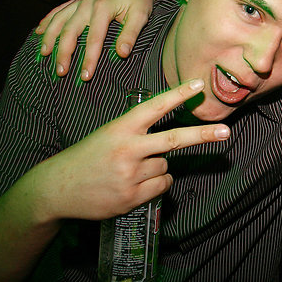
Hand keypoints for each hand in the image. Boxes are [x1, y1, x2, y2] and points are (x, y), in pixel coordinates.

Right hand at [32, 79, 228, 221]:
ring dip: (158, 167)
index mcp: (120, 128)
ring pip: (166, 165)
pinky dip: (157, 183)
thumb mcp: (108, 135)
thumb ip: (137, 132)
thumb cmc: (87, 157)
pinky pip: (162, 185)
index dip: (177, 95)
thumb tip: (173, 138)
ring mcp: (129, 175)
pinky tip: (135, 184)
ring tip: (132, 170)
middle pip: (173, 140)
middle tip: (225, 132)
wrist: (56, 189)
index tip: (198, 85)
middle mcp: (127, 150)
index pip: (154, 107)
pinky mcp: (131, 197)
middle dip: (201, 135)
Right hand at [36, 0, 161, 80]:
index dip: (89, 59)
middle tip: (61, 72)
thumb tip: (121, 54)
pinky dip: (47, 20)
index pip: (94, 39)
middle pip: (70, 31)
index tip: (85, 76)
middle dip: (63, 53)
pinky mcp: (78, 0)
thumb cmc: (140, 1)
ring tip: (43, 54)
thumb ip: (130, 34)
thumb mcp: (141, 16)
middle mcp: (87, 3)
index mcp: (103, 8)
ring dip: (49, 37)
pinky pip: (58, 10)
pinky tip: (38, 32)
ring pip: (59, 20)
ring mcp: (80, 0)